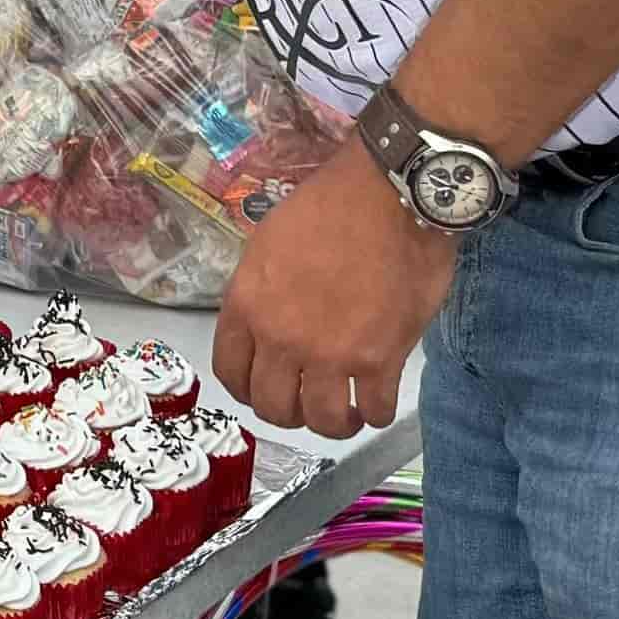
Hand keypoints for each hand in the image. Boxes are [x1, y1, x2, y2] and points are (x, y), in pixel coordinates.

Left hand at [209, 149, 454, 441]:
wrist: (388, 195)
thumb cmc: (329, 207)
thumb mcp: (269, 243)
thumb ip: (261, 291)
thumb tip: (267, 322)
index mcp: (247, 305)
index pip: (230, 372)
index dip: (248, 389)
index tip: (265, 390)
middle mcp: (281, 337)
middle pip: (272, 406)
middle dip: (289, 413)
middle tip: (308, 404)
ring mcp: (329, 353)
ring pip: (321, 420)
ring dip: (333, 423)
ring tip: (346, 414)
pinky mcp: (378, 360)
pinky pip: (373, 410)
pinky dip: (375, 414)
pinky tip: (378, 403)